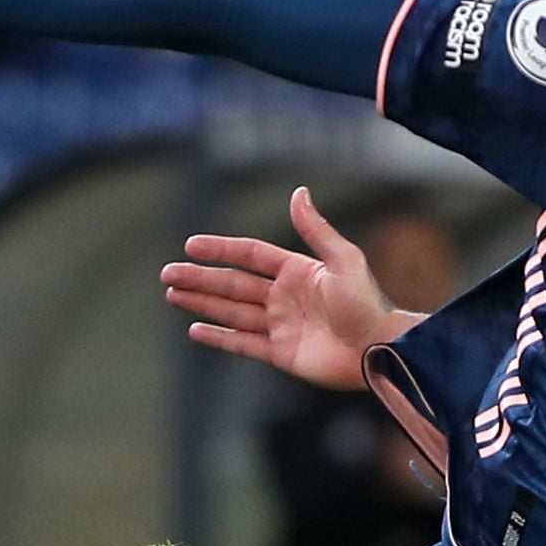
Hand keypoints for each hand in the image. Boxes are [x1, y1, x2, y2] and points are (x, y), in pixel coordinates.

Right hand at [160, 187, 416, 388]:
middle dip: (200, 279)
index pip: (250, 255)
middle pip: (233, 284)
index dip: (220, 250)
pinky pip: (243, 343)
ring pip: (232, 311)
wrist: (378, 350)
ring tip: (172, 294)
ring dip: (202, 303)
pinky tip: (195, 329)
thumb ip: (316, 229)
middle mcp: (285, 297)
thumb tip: (299, 191)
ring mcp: (282, 325)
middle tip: (167, 274)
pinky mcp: (282, 353)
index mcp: (297, 271)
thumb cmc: (366, 304)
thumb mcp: (343, 260)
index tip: (190, 246)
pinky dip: (219, 337)